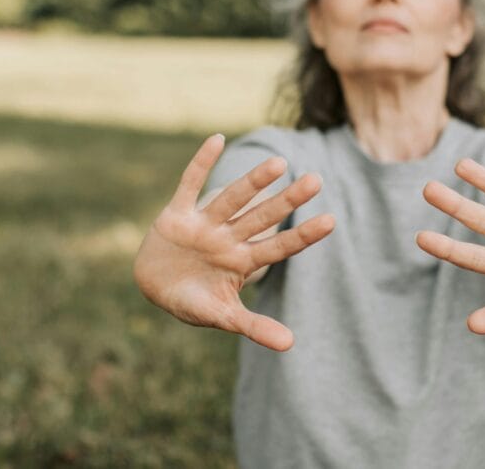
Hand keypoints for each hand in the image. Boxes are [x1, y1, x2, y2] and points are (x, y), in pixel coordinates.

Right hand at [133, 134, 334, 350]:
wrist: (153, 287)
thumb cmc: (193, 301)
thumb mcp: (222, 316)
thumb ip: (254, 327)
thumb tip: (291, 344)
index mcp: (242, 262)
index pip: (278, 247)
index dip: (302, 235)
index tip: (331, 221)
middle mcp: (228, 238)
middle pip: (261, 217)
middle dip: (286, 201)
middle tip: (316, 180)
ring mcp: (204, 225)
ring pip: (232, 199)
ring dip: (253, 182)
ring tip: (279, 162)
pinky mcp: (176, 215)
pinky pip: (189, 184)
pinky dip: (201, 163)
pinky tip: (218, 139)